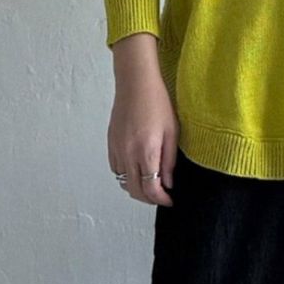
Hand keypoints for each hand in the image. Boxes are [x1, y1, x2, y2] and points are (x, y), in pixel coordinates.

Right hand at [108, 33, 177, 205]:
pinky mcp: (110, 144)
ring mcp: (116, 149)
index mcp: (146, 152)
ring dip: (137, 189)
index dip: (161, 199)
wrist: (135, 84)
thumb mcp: (172, 133)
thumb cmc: (157, 104)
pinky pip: (116, 169)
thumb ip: (169, 161)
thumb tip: (168, 183)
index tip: (170, 200)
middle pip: (135, 190)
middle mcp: (128, 154)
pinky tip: (137, 170)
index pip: (151, 189)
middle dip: (149, 199)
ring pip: (123, 182)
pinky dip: (126, 176)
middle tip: (161, 196)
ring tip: (151, 185)